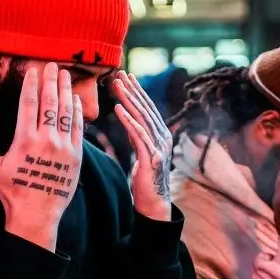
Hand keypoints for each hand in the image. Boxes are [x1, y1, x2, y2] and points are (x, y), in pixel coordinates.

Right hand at [0, 63, 82, 251]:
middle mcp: (46, 140)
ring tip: (65, 75)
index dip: (32, 84)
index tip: (33, 71)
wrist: (36, 215)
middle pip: (50, 102)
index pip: (29, 104)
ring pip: (66, 112)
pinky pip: (78, 128)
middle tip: (52, 65)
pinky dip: (77, 111)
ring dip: (66, 91)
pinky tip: (75, 100)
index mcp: (24, 140)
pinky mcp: (76, 156)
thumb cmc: (11, 192)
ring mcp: (64, 147)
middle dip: (51, 81)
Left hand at [113, 70, 173, 220]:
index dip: (138, 92)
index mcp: (160, 135)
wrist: (152, 204)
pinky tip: (118, 109)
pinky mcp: (150, 158)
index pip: (147, 108)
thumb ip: (137, 135)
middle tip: (120, 74)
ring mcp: (158, 147)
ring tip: (117, 86)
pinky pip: (138, 135)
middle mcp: (162, 138)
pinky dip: (128, 121)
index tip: (127, 76)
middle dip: (132, 90)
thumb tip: (129, 119)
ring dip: (129, 100)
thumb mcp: (140, 151)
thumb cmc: (144, 179)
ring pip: (142, 118)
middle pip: (146, 109)